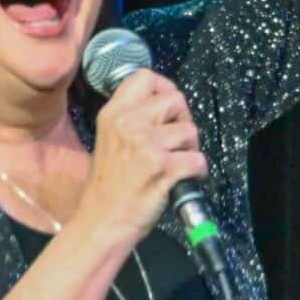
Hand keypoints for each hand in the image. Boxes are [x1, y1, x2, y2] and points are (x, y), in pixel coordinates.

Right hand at [78, 70, 207, 244]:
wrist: (102, 223)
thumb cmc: (108, 187)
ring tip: (177, 163)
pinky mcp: (163, 167)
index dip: (165, 88)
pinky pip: (198, 159)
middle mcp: (128, 123)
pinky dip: (198, 171)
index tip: (169, 109)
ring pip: (190, 130)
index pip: (145, 77)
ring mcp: (146, 145)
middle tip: (176, 142)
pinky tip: (185, 179)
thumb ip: (131, 119)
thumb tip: (165, 106)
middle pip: (176, 99)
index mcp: (113, 114)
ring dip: (191, 148)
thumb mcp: (109, 140)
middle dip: (183, 120)